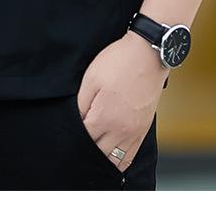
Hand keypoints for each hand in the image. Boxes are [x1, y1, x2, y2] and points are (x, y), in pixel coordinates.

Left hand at [76, 30, 168, 172]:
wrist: (147, 55)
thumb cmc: (118, 62)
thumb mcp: (91, 78)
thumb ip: (81, 104)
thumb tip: (75, 121)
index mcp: (104, 117)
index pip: (83, 139)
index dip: (73, 135)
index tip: (68, 131)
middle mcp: (120, 131)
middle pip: (98, 153)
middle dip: (85, 148)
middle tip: (76, 142)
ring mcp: (134, 133)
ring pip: (115, 160)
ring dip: (102, 158)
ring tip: (92, 150)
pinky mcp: (143, 130)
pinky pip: (130, 156)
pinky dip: (119, 161)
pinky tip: (110, 156)